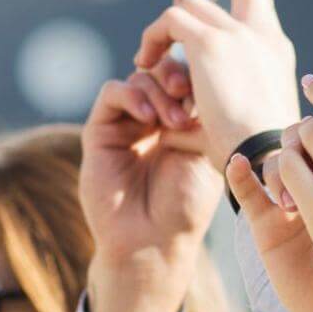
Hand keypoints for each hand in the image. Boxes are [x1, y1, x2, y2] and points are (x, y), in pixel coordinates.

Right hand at [79, 68, 224, 311]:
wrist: (152, 240)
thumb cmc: (185, 205)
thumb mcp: (203, 153)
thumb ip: (198, 114)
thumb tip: (196, 76)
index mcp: (183, 124)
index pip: (188, 80)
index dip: (198, 77)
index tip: (212, 90)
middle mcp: (153, 120)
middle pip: (162, 71)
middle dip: (176, 76)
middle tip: (187, 93)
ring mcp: (126, 125)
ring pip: (139, 78)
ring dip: (158, 91)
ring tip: (173, 121)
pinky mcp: (100, 132)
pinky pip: (112, 93)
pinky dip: (131, 95)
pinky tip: (148, 117)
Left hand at [132, 0, 299, 164]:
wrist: (263, 158)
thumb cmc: (254, 151)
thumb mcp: (243, 111)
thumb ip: (224, 86)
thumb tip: (188, 80)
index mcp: (276, 48)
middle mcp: (263, 32)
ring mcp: (239, 33)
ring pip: (191, 8)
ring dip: (165, 30)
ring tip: (148, 58)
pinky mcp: (211, 43)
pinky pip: (170, 24)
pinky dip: (153, 40)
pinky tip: (145, 63)